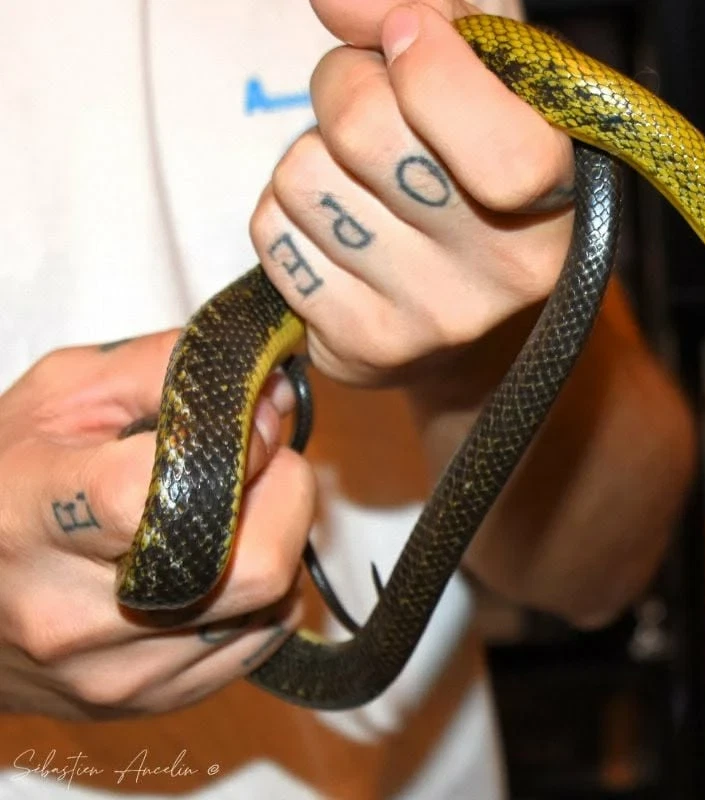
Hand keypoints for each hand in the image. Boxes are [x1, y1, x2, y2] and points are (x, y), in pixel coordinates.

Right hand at [0, 334, 314, 718]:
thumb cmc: (6, 482)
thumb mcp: (62, 398)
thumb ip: (164, 371)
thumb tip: (270, 389)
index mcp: (32, 520)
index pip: (171, 494)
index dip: (240, 451)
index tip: (253, 422)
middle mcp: (72, 615)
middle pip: (253, 565)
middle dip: (284, 497)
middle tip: (261, 465)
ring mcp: (117, 672)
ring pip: (271, 603)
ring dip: (279, 542)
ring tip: (234, 512)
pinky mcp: (154, 700)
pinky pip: (264, 639)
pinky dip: (265, 592)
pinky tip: (223, 562)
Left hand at [252, 0, 574, 405]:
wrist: (477, 320)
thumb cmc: (479, 169)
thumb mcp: (490, 79)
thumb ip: (430, 16)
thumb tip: (336, 2)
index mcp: (561, 200)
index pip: (501, 153)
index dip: (433, 73)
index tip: (411, 39)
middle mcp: (507, 273)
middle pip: (366, 133)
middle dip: (348, 88)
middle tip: (374, 105)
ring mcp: (433, 319)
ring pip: (305, 177)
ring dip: (314, 155)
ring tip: (363, 180)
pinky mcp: (363, 347)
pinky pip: (272, 232)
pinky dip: (287, 212)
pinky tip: (338, 230)